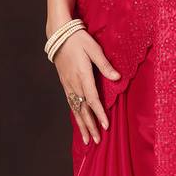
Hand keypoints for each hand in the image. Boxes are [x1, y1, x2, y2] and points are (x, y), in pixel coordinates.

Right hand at [52, 29, 119, 144]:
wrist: (58, 34)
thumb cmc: (79, 39)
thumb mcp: (94, 49)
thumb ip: (105, 65)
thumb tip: (117, 77)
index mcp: (83, 75)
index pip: (92, 99)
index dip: (99, 114)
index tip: (105, 126)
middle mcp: (74, 83)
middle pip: (83, 109)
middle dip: (90, 126)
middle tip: (97, 141)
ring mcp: (68, 85)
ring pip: (75, 109)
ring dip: (81, 125)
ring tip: (86, 140)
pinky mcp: (65, 83)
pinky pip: (70, 103)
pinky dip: (75, 115)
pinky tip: (78, 123)